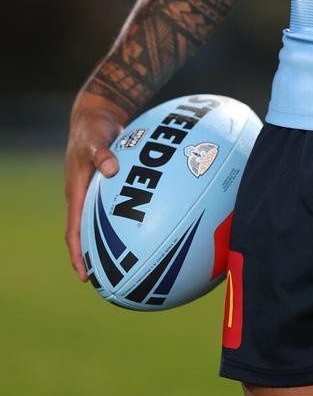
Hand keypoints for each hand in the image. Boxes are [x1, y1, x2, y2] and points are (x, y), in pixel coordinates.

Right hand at [64, 93, 128, 279]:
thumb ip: (100, 152)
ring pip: (106, 223)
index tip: (86, 276)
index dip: (78, 255)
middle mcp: (86, 197)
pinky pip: (121, 205)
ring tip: (136, 261)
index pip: (74, 232)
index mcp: (76, 193)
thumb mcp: (94, 138)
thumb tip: (110, 167)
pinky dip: (133, 216)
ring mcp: (98, 192)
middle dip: (97, 258)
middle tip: (112, 280)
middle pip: (89, 235)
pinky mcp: (111, 184)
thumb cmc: (91, 128)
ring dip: (117, 241)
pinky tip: (156, 222)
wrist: (96, 115)